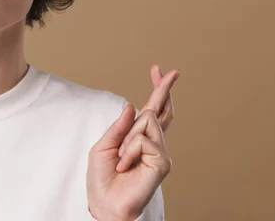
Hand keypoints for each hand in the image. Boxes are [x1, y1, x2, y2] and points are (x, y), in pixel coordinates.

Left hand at [87, 66, 179, 220]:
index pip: (151, 110)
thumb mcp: (103, 146)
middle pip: (161, 110)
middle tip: (172, 71)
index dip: (157, 90)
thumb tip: (133, 105)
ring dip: (127, 138)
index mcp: (138, 138)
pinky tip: (124, 165)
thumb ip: (119, 127)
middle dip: (164, 88)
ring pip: (147, 121)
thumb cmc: (102, 179)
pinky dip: (129, 151)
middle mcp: (153, 143)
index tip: (159, 70)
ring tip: (121, 159)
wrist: (104, 204)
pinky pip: (143, 140)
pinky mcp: (162, 163)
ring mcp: (160, 153)